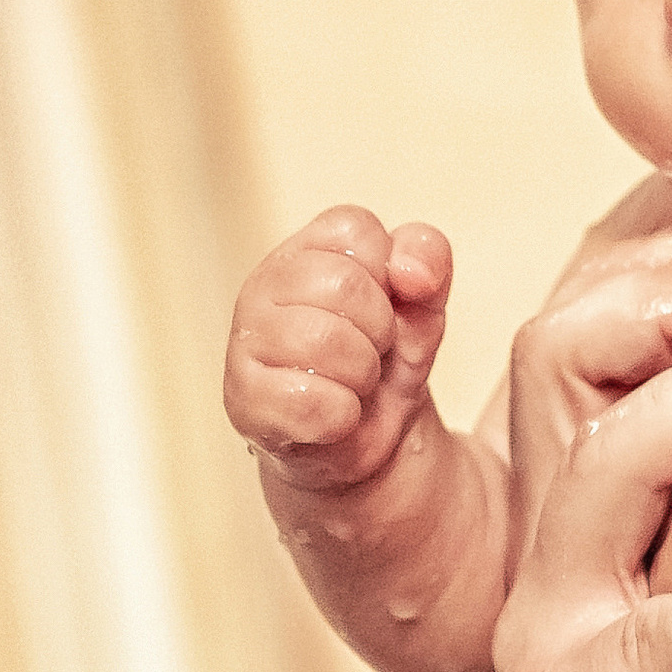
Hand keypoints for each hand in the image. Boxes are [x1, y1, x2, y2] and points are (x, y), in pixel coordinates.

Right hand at [224, 204, 451, 494]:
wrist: (378, 442)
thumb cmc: (389, 358)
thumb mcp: (424, 300)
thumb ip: (428, 259)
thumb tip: (411, 273)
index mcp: (307, 249)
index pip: (354, 228)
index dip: (389, 273)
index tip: (387, 303)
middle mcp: (264, 285)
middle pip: (343, 285)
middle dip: (380, 329)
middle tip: (371, 350)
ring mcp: (246, 342)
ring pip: (324, 341)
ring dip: (363, 374)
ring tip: (354, 382)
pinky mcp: (243, 400)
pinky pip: (309, 401)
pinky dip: (342, 416)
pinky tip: (335, 415)